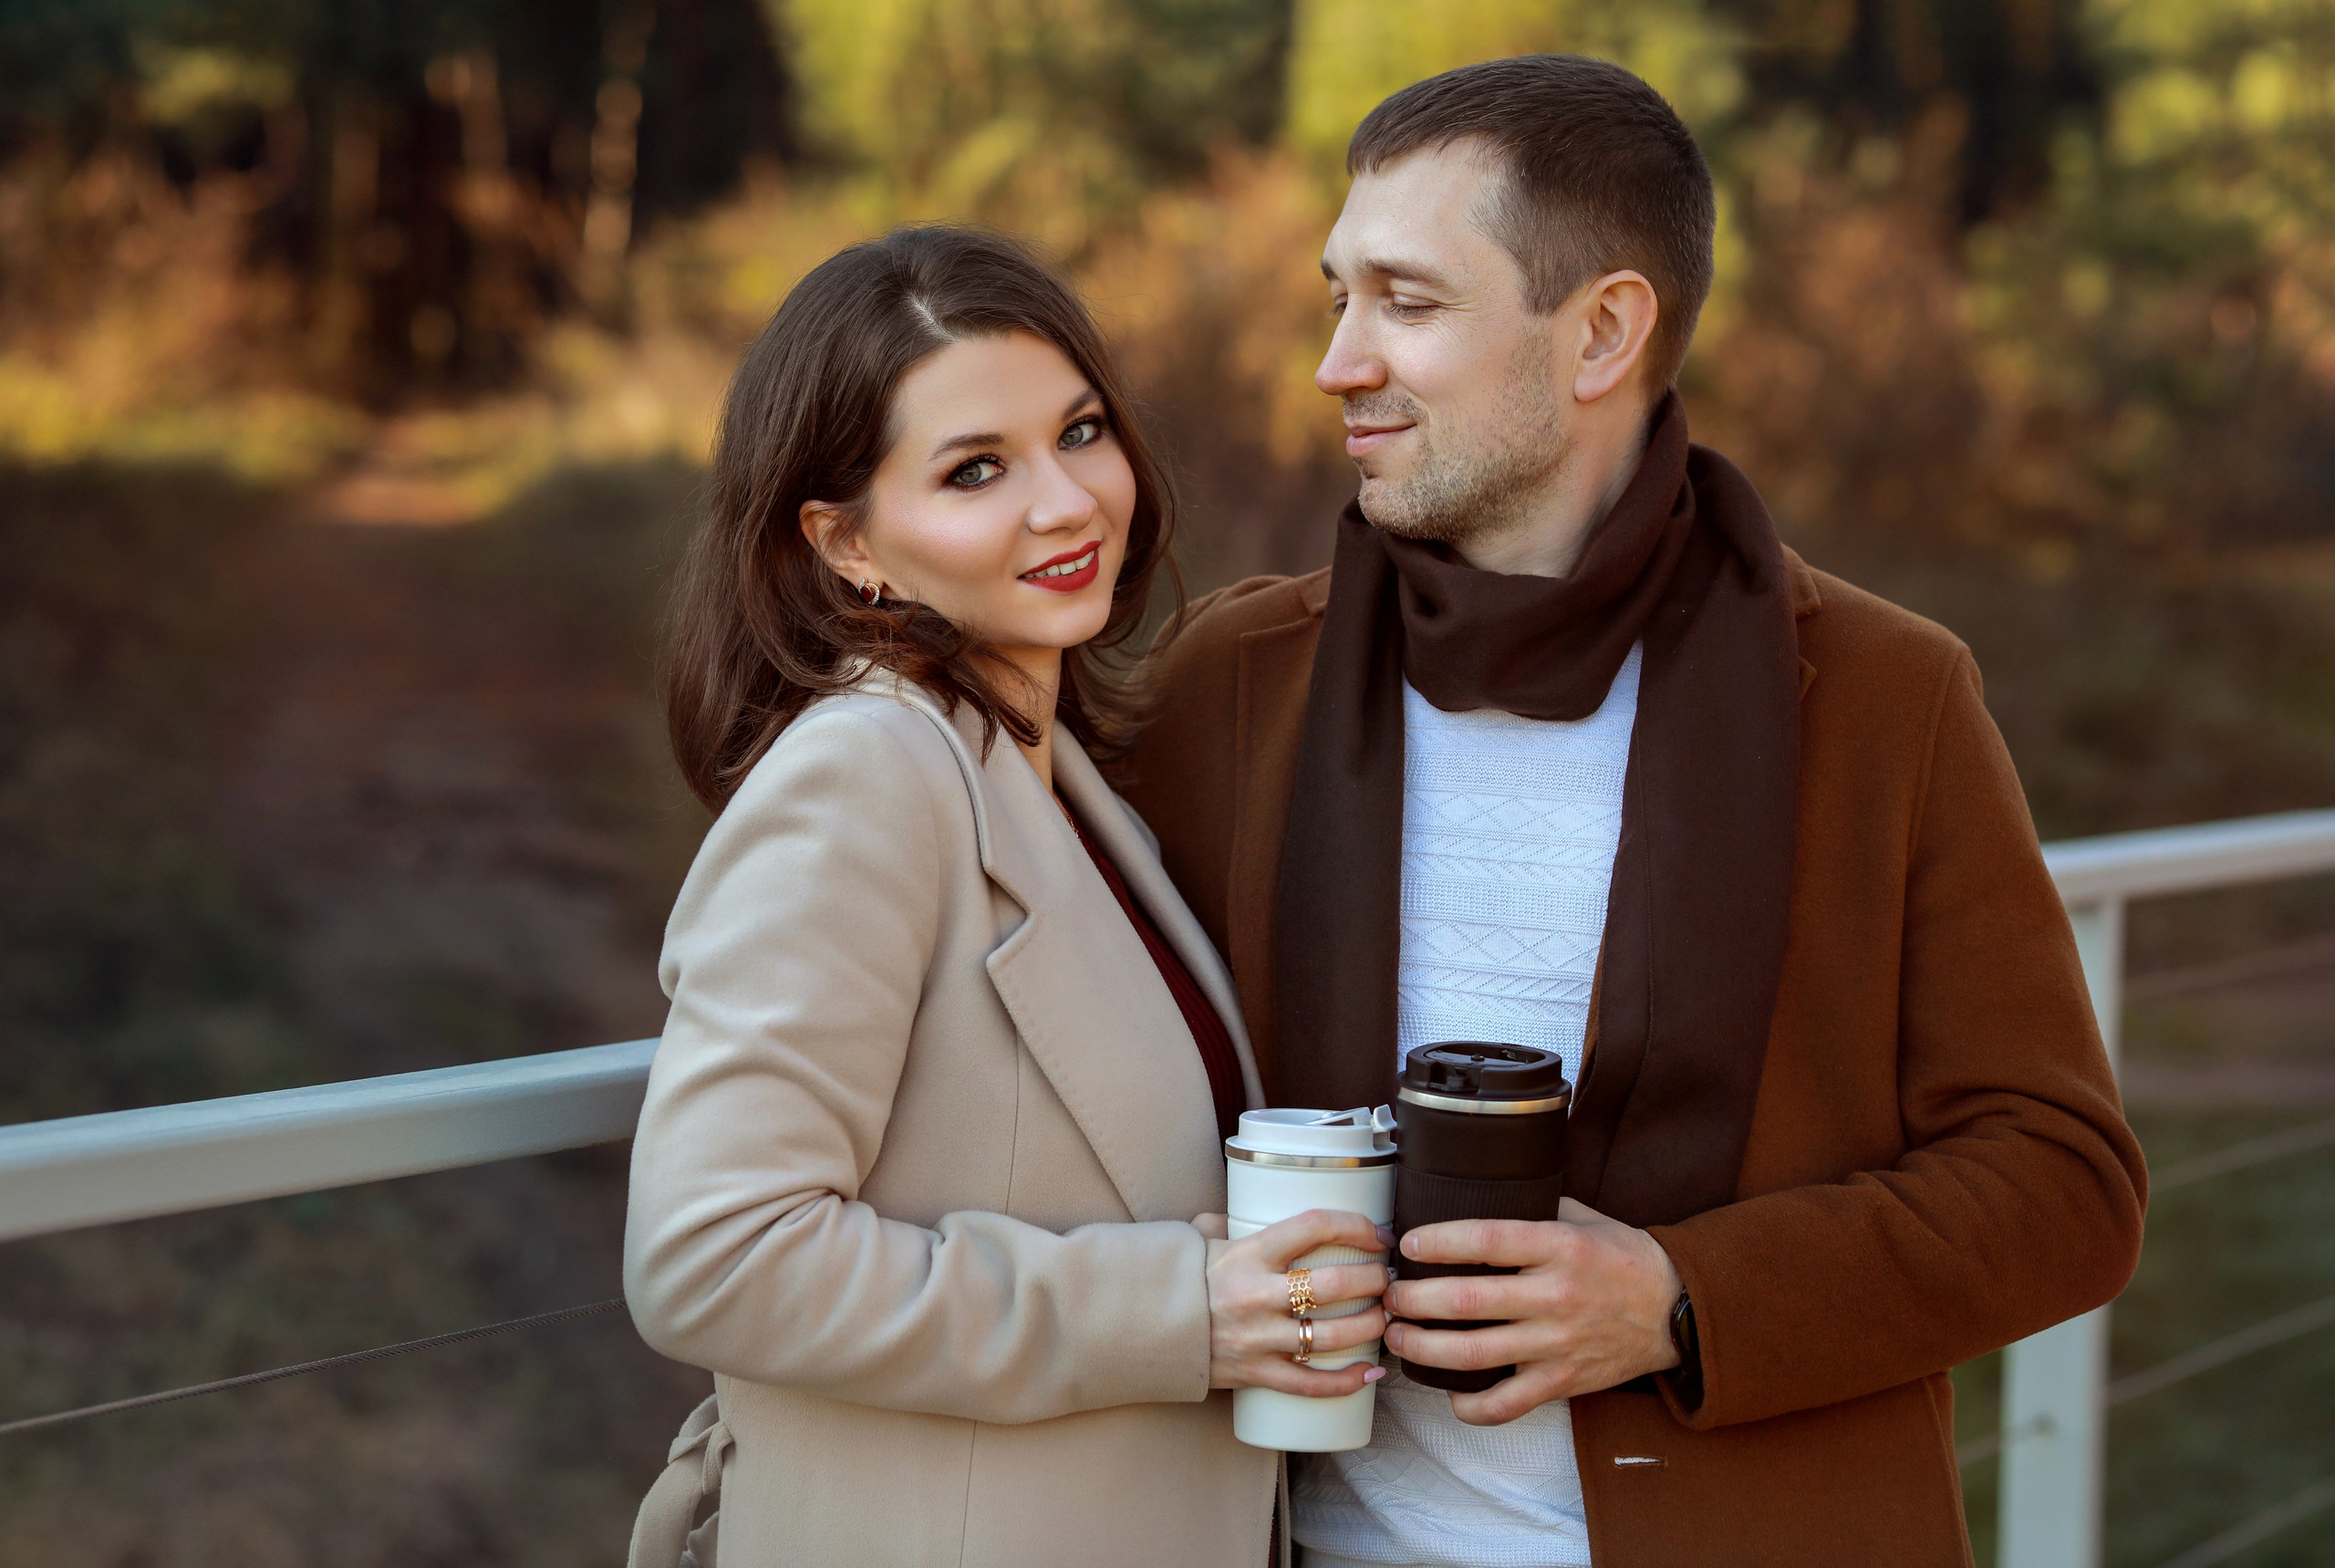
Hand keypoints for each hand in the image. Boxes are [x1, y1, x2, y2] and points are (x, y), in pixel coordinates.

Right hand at [1196, 1208, 1393, 1396]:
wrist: (1139, 1327)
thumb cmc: (1179, 1278)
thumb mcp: (1204, 1238)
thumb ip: (1231, 1219)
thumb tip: (1252, 1202)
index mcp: (1248, 1253)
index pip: (1314, 1226)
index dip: (1356, 1226)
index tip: (1378, 1234)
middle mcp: (1256, 1294)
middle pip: (1333, 1284)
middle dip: (1372, 1280)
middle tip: (1386, 1279)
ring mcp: (1256, 1337)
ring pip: (1330, 1335)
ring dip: (1370, 1327)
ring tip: (1385, 1318)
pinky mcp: (1254, 1373)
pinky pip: (1309, 1384)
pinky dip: (1345, 1381)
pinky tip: (1370, 1372)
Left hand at [1383, 1197, 1680, 1425]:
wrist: (1676, 1308)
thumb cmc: (1621, 1256)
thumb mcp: (1581, 1217)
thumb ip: (1531, 1208)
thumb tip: (1473, 1193)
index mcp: (1558, 1246)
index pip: (1485, 1239)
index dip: (1438, 1242)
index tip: (1407, 1244)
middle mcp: (1554, 1295)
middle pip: (1465, 1301)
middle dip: (1413, 1299)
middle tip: (1388, 1295)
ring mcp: (1557, 1343)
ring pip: (1473, 1354)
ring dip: (1423, 1348)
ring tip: (1397, 1337)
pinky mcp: (1563, 1381)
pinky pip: (1507, 1403)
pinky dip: (1471, 1406)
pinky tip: (1449, 1394)